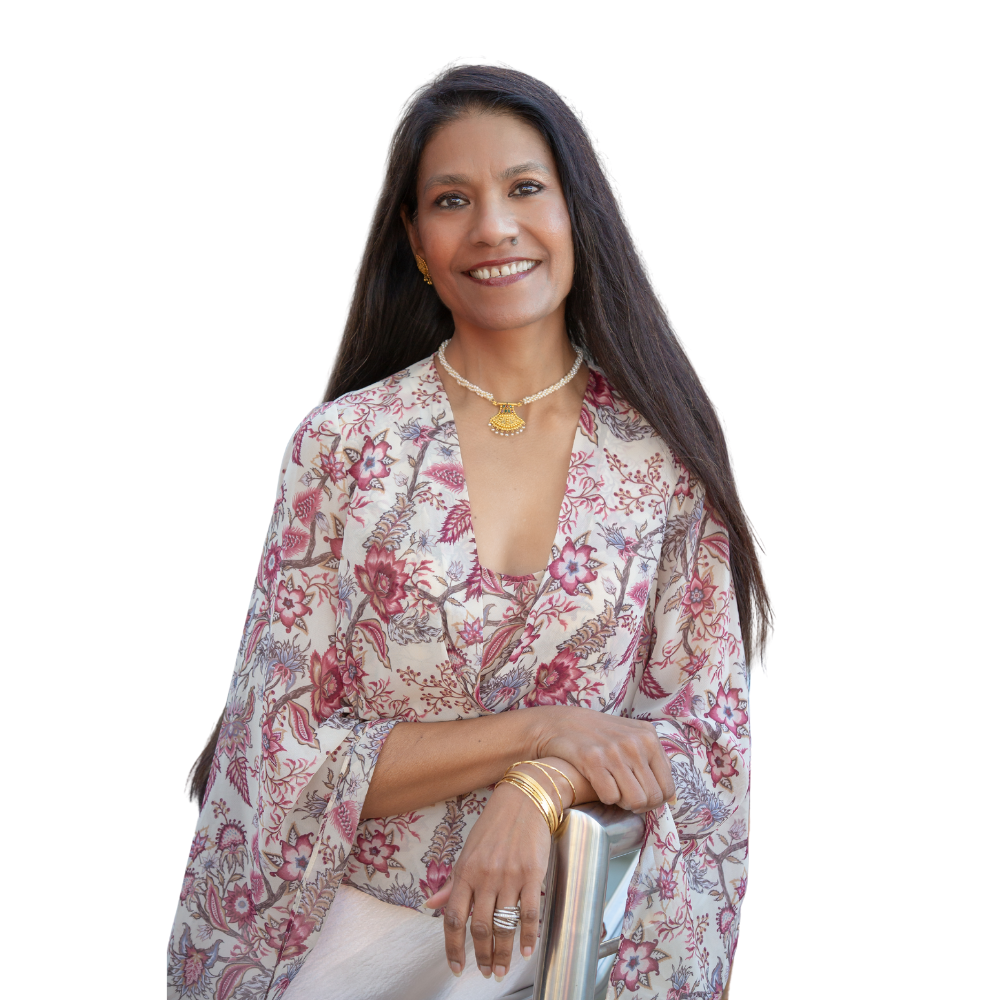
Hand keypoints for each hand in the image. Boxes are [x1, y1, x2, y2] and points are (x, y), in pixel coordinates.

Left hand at [424, 780, 550, 981]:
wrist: (523, 801)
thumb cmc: (493, 826)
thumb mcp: (467, 852)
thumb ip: (452, 882)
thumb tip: (431, 905)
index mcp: (465, 871)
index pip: (453, 918)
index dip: (453, 947)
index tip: (456, 967)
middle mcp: (485, 876)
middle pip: (479, 927)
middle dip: (482, 955)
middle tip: (487, 972)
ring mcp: (509, 876)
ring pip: (504, 924)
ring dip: (502, 953)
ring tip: (502, 969)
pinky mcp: (532, 874)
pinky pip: (530, 913)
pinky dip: (528, 936)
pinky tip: (526, 950)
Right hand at [535, 706, 673, 812]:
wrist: (561, 723)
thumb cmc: (599, 734)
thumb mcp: (632, 736)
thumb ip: (653, 760)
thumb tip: (671, 796)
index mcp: (649, 737)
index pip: (668, 787)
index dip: (656, 801)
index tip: (641, 797)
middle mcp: (635, 743)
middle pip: (652, 797)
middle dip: (639, 805)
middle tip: (624, 797)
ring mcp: (614, 751)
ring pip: (634, 801)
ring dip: (623, 803)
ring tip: (613, 791)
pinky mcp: (592, 759)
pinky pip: (611, 797)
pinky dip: (605, 797)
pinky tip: (598, 784)